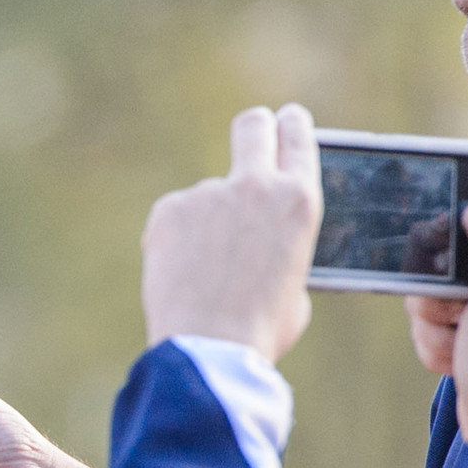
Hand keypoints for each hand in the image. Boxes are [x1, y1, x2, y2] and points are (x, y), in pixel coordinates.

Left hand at [141, 104, 322, 361]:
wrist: (209, 347)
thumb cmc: (260, 327)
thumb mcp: (295, 283)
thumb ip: (283, 245)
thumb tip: (265, 239)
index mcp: (299, 201)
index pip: (298, 137)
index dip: (291, 125)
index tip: (287, 120)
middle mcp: (256, 185)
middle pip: (253, 126)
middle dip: (255, 127)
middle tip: (252, 134)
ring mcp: (208, 194)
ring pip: (207, 197)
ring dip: (207, 223)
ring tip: (206, 276)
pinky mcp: (168, 209)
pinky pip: (175, 219)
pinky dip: (177, 241)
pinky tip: (180, 277)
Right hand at [447, 194, 467, 438]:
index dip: (449, 221)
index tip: (439, 251)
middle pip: (435, 260)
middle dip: (432, 293)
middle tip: (457, 313)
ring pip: (423, 297)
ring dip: (431, 327)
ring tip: (460, 343)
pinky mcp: (461, 333)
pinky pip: (424, 327)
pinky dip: (432, 346)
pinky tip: (457, 360)